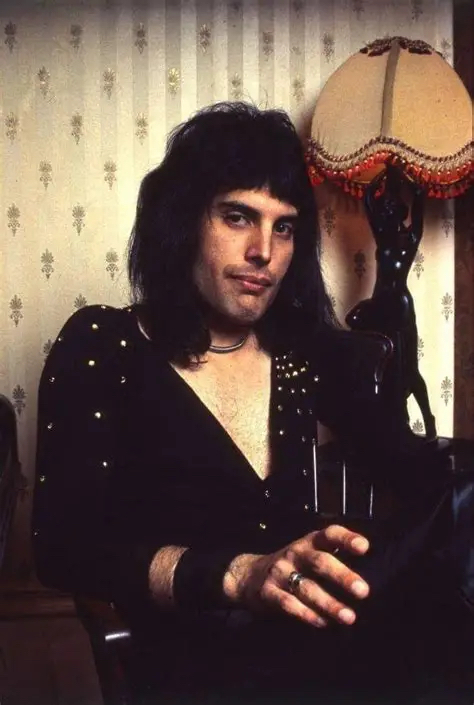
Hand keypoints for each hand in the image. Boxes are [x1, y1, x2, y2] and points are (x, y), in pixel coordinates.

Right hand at [223, 525, 369, 628]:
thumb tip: (372, 569)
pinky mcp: (268, 592)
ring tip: (349, 617)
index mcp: (308, 542)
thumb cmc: (292, 566)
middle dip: (342, 576)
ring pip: (306, 588)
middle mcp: (294, 554)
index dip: (346, 538)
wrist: (248, 575)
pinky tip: (323, 624)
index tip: (365, 547)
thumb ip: (332, 556)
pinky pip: (288, 604)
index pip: (328, 534)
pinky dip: (306, 615)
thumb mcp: (308, 554)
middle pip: (320, 562)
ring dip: (329, 603)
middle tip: (363, 591)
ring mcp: (279, 572)